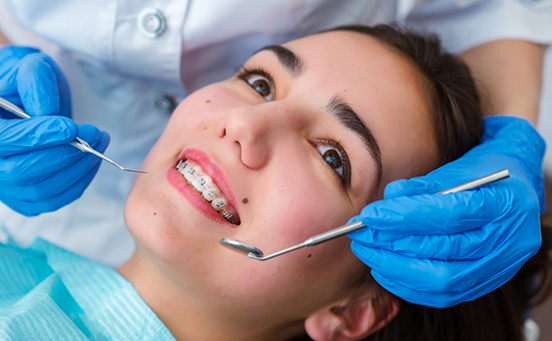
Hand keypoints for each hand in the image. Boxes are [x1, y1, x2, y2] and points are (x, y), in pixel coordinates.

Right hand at [0, 46, 109, 215]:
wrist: (25, 99)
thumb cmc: (25, 81)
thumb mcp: (29, 67)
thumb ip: (36, 84)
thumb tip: (49, 115)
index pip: (3, 140)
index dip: (37, 136)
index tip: (71, 128)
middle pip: (20, 171)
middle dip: (65, 153)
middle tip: (96, 133)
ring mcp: (3, 185)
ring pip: (41, 190)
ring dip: (79, 167)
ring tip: (100, 140)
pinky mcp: (23, 197)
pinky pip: (53, 199)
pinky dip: (78, 181)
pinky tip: (91, 158)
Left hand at [348, 116, 543, 307]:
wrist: (516, 194)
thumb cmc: (485, 175)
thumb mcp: (460, 168)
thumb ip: (425, 184)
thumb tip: (389, 197)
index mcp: (506, 204)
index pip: (448, 215)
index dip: (404, 217)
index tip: (370, 215)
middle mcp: (509, 242)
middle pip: (443, 251)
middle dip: (393, 244)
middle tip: (360, 233)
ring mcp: (499, 268)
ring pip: (442, 280)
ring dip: (395, 267)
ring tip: (366, 249)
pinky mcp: (484, 284)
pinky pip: (442, 296)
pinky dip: (407, 285)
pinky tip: (383, 269)